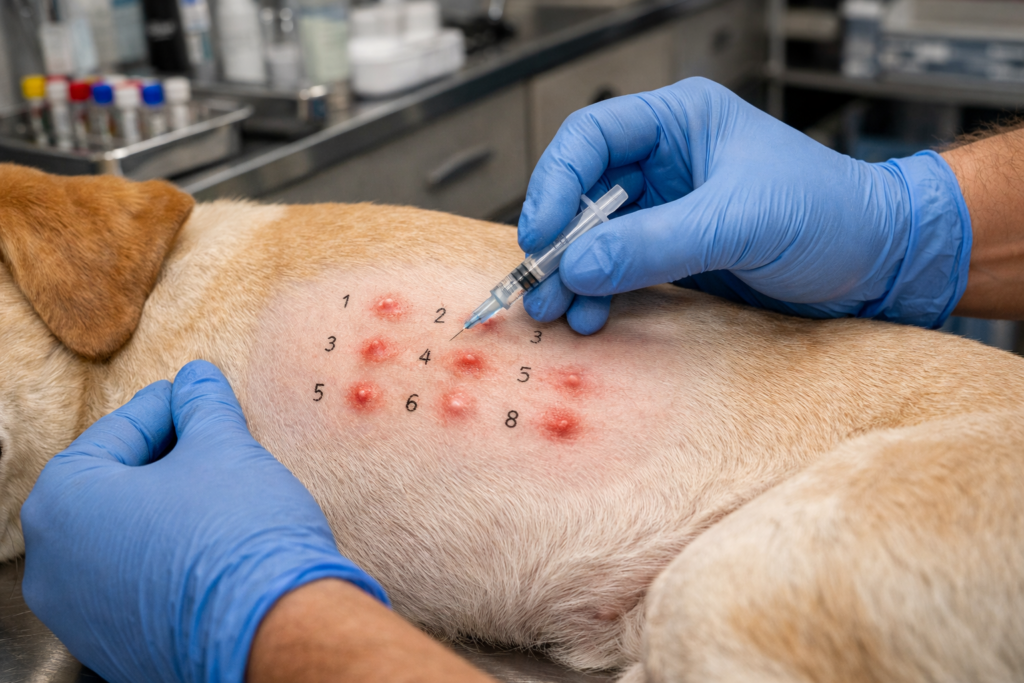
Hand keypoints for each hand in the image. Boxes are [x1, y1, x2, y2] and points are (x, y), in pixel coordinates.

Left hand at [21, 360, 386, 682]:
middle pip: (115, 485)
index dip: (168, 405)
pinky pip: (138, 581)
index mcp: (63, 502)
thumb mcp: (223, 447)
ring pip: (125, 535)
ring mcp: (81, 613)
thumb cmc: (237, 533)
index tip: (196, 392)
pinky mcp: (117, 646)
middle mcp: (53, 564)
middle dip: (165, 457)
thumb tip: (198, 379)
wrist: (273, 632)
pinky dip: (169, 553)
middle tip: (212, 437)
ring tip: (220, 487)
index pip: (120, 431)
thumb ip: (202, 404)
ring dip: (167, 506)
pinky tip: (212, 539)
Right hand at [518, 77, 970, 333]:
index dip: (557, 182)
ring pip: (595, 235)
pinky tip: (593, 314)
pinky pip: (620, 267)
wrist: (878, 264)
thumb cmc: (834, 213)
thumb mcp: (740, 221)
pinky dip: (601, 292)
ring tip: (559, 308)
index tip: (543, 232)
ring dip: (573, 273)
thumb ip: (656, 242)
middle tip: (540, 279)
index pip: (592, 138)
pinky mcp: (675, 252)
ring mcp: (668, 209)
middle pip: (584, 190)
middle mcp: (667, 161)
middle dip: (559, 237)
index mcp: (680, 121)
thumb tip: (581, 265)